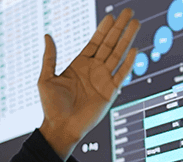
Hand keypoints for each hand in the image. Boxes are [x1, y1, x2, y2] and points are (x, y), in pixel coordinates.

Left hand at [38, 8, 139, 159]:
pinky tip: (134, 50)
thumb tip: (47, 36)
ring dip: (127, 39)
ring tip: (135, 24)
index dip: (103, 29)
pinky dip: (128, 63)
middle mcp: (94, 70)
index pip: (95, 42)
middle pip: (110, 44)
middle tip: (129, 12)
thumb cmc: (51, 106)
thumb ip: (50, 57)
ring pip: (118, 55)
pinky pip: (121, 75)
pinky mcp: (110, 92)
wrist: (60, 128)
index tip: (111, 16)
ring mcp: (103, 80)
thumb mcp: (46, 78)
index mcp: (79, 65)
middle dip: (119, 28)